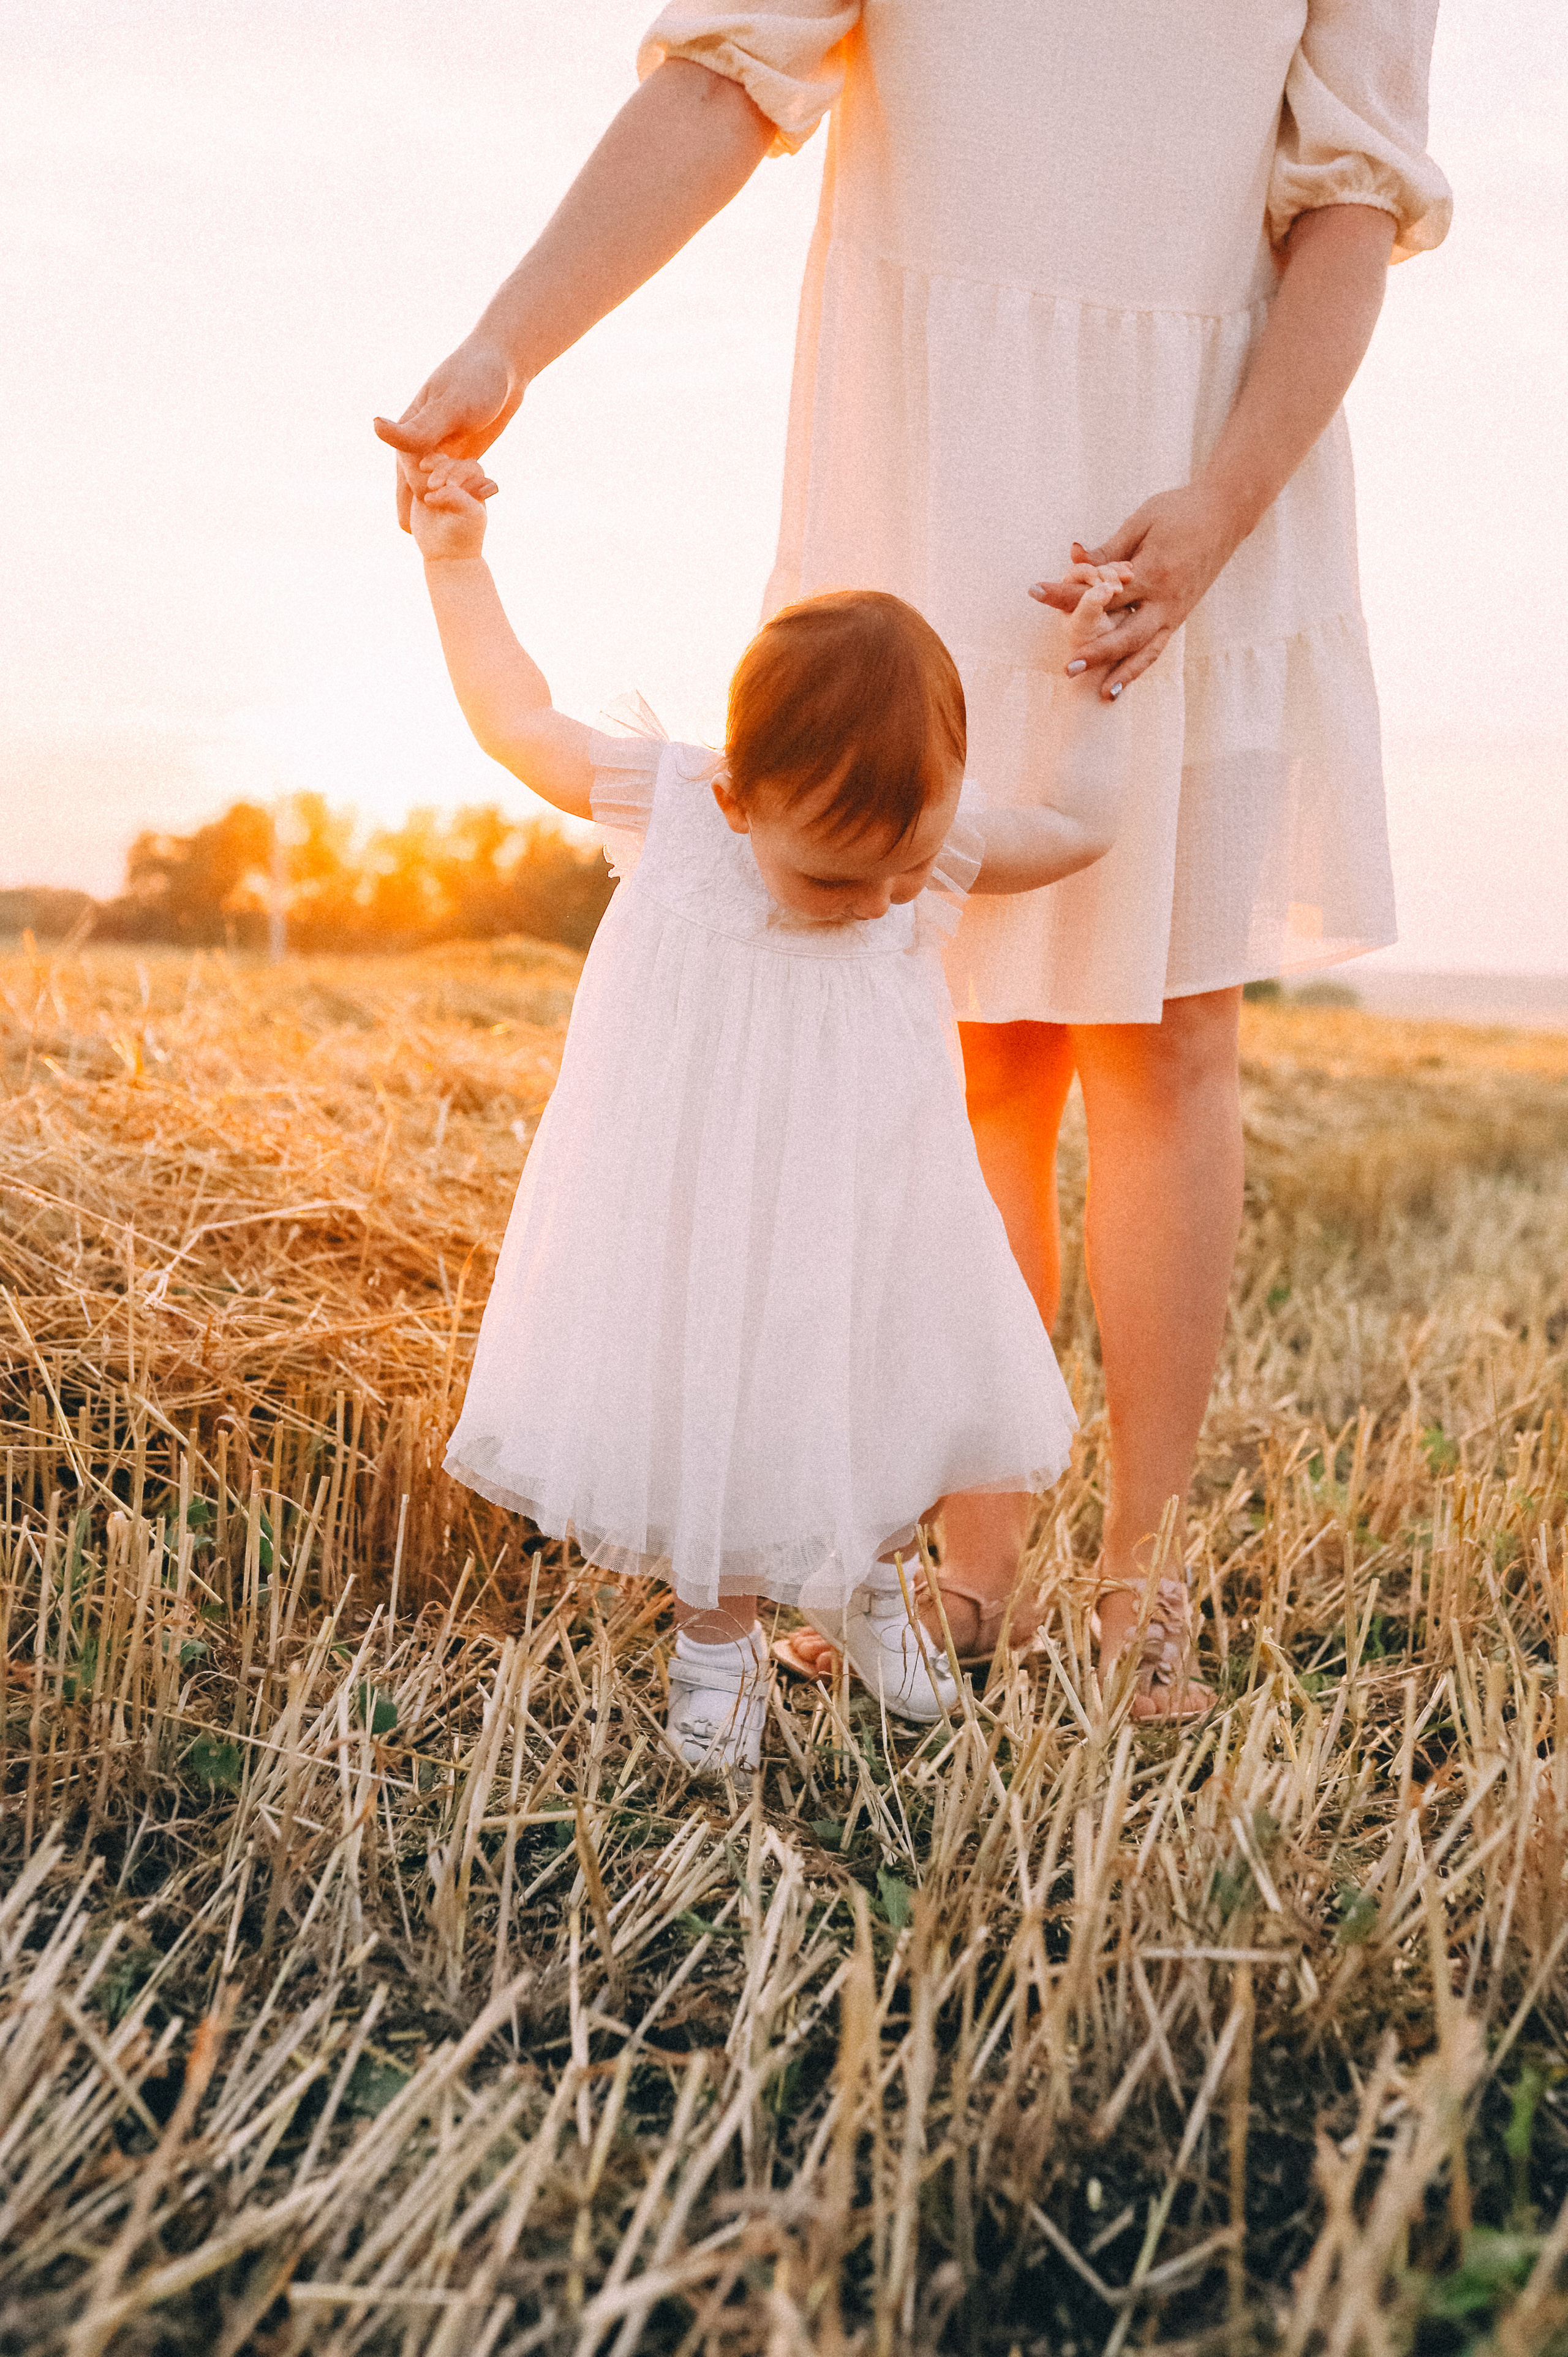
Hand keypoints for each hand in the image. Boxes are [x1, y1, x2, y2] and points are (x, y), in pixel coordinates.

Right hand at [374, 335, 517, 531]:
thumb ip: (416, 427)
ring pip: (436, 487)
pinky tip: (470, 511)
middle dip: (426, 507)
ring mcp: (442, 449)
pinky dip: (463, 495)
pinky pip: (458, 481)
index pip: (410, 472)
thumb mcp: (450, 406)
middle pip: (417, 486)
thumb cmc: (476, 379)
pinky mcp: (462, 453)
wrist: (505, 367)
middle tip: (428, 538)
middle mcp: (421, 442)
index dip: (425, 488)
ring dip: (442, 506)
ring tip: (446, 537)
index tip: (442, 496)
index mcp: (410, 430)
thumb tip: (374, 427)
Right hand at [405, 455, 497, 562]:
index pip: (471, 467)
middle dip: (443, 470)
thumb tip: (433, 488)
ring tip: (428, 484)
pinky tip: (419, 469)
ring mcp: (444, 485)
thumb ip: (457, 496)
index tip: (450, 486)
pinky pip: (424, 471)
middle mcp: (462, 484)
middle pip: (453, 463)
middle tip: (433, 486)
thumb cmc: (462, 535)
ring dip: (433, 466)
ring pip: (439, 463)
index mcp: (477, 488)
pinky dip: (422, 468)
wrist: (445, 554)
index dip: (459, 471)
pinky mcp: (427, 489)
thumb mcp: (469, 514)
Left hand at [1029, 484, 1245, 699]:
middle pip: (1126, 633)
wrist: (1226, 513)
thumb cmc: (1180, 511)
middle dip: (1097, 652)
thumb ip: (1109, 550)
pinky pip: (1158, 647)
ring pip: (1146, 650)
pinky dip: (1140, 666)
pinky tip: (1122, 682)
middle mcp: (1165, 598)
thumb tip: (1074, 559)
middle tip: (1069, 668)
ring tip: (1102, 693)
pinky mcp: (1181, 616)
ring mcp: (1175, 611)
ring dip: (1123, 672)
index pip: (1102, 592)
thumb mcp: (1141, 523)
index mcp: (1151, 571)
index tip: (1036, 592)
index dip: (1067, 594)